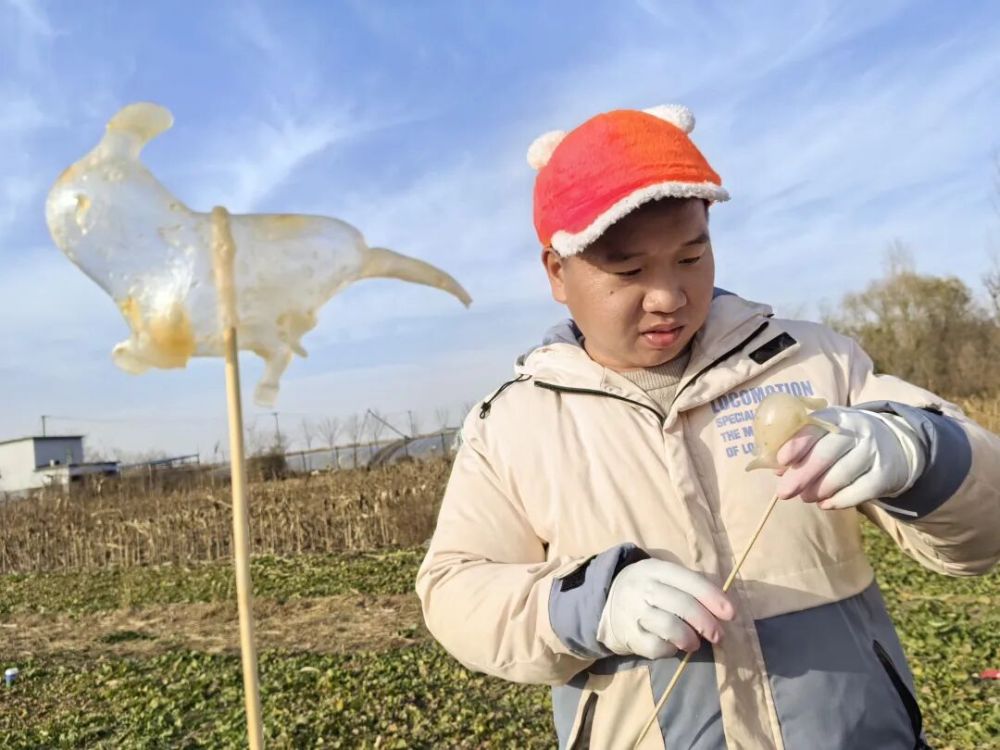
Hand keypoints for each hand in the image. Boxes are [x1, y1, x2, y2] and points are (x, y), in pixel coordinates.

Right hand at [596, 558, 733, 659]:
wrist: (607, 601)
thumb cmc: (648, 589)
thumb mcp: (663, 577)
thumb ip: (689, 588)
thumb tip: (721, 609)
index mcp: (656, 569)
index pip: (689, 580)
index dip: (712, 597)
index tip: (731, 613)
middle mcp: (643, 587)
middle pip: (682, 604)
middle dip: (706, 622)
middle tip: (718, 635)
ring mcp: (633, 611)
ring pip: (669, 626)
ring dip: (689, 638)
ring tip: (694, 644)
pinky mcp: (628, 634)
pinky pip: (655, 646)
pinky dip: (670, 649)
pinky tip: (673, 646)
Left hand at [775, 407, 925, 509]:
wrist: (892, 445)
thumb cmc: (844, 442)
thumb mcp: (826, 435)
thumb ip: (802, 447)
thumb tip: (779, 471)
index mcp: (836, 416)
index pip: (815, 427)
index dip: (797, 444)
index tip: (782, 461)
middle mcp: (858, 430)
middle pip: (826, 453)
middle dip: (802, 475)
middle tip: (784, 492)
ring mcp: (874, 451)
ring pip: (842, 474)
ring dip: (818, 489)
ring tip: (805, 497)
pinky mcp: (885, 474)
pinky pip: (860, 491)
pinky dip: (839, 500)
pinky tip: (825, 504)